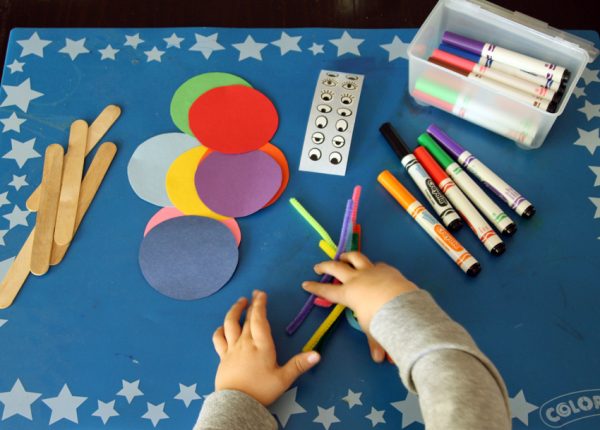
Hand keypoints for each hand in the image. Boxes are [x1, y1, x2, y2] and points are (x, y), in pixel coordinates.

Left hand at [213, 291, 320, 405]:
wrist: (236, 404)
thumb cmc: (261, 390)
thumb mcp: (283, 379)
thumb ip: (299, 365)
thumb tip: (317, 354)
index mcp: (261, 345)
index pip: (260, 319)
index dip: (260, 305)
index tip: (261, 294)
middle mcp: (245, 343)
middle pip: (247, 319)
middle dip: (251, 304)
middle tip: (255, 294)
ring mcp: (231, 349)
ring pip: (229, 324)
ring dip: (234, 311)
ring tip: (239, 303)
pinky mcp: (222, 357)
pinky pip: (218, 339)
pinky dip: (220, 330)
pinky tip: (222, 327)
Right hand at [302, 252, 417, 361]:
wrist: (402, 304)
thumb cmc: (381, 319)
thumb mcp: (374, 332)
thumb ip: (374, 342)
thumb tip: (378, 358)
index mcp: (348, 294)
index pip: (327, 291)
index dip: (315, 288)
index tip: (305, 283)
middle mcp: (357, 279)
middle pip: (336, 268)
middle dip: (325, 266)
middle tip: (318, 267)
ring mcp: (371, 271)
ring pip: (355, 257)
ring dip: (347, 256)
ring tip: (343, 256)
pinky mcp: (386, 268)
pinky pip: (376, 264)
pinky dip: (372, 266)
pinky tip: (374, 268)